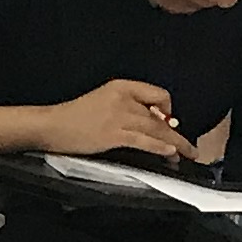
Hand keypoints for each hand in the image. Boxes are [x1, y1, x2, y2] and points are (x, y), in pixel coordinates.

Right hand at [38, 79, 187, 158]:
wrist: (51, 125)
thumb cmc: (75, 116)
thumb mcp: (103, 101)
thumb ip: (128, 107)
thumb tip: (156, 121)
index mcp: (121, 86)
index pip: (158, 94)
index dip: (168, 109)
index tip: (167, 122)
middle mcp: (123, 99)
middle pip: (160, 117)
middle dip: (177, 134)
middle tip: (190, 148)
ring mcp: (118, 117)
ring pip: (156, 130)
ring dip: (175, 144)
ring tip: (186, 155)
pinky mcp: (113, 134)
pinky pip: (143, 141)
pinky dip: (159, 147)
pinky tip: (170, 153)